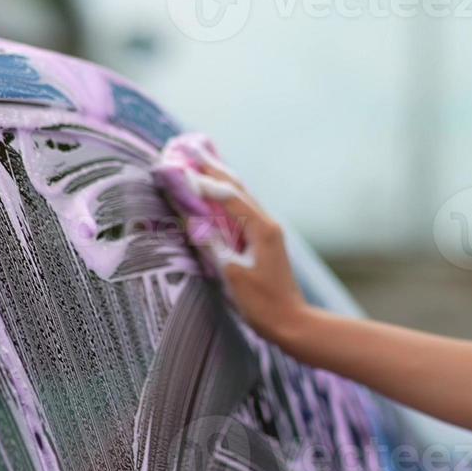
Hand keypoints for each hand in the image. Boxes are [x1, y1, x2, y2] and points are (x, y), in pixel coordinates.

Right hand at [194, 165, 313, 346]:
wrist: (291, 323)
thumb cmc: (263, 304)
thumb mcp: (231, 274)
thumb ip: (211, 244)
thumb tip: (190, 218)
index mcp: (261, 228)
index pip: (228, 195)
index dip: (203, 181)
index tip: (180, 166)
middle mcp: (266, 224)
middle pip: (236, 188)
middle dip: (213, 168)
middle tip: (190, 147)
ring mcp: (266, 232)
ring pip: (240, 197)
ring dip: (219, 179)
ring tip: (201, 160)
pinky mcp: (262, 242)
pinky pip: (241, 212)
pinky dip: (225, 198)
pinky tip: (216, 194)